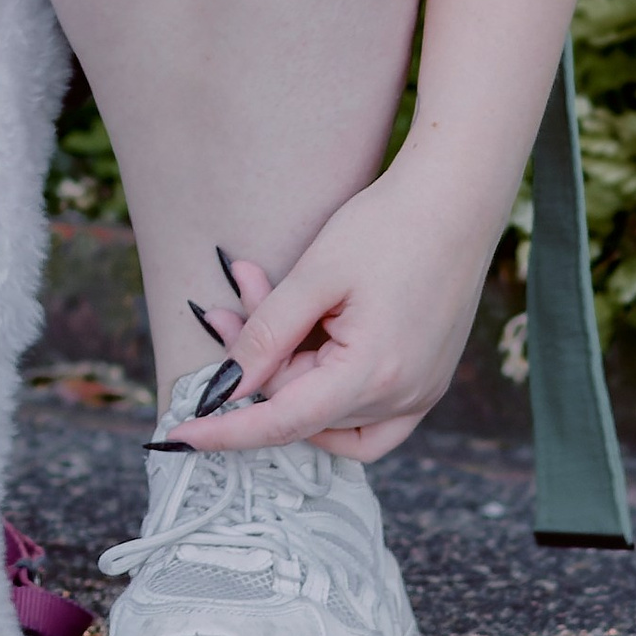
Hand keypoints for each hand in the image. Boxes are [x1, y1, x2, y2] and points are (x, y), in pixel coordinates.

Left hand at [171, 157, 509, 464]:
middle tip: (236, 291)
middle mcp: (402, 397)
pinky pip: (367, 418)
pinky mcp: (427, 381)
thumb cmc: (388, 226)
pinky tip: (308, 350)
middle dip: (256, 358)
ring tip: (265, 298)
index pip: (282, 422)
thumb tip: (227, 387)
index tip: (179, 435)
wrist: (456, 199)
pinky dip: (326, 398)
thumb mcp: (316, 275)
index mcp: (374, 374)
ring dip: (287, 366)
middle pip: (301, 405)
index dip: (225, 431)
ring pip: (327, 409)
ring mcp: (420, 394)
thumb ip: (267, 335)